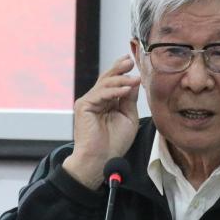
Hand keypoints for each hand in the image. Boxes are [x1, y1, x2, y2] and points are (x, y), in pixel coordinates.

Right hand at [62, 55, 140, 188]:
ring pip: (105, 84)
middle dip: (119, 68)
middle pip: (107, 78)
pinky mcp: (83, 106)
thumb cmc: (114, 143)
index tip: (134, 62)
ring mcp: (88, 102)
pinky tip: (127, 89)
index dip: (123, 72)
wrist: (101, 160)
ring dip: (121, 79)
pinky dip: (114, 90)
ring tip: (135, 78)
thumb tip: (134, 81)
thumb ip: (129, 99)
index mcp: (105, 102)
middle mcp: (95, 99)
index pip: (113, 82)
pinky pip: (100, 93)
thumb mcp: (128, 117)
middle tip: (130, 60)